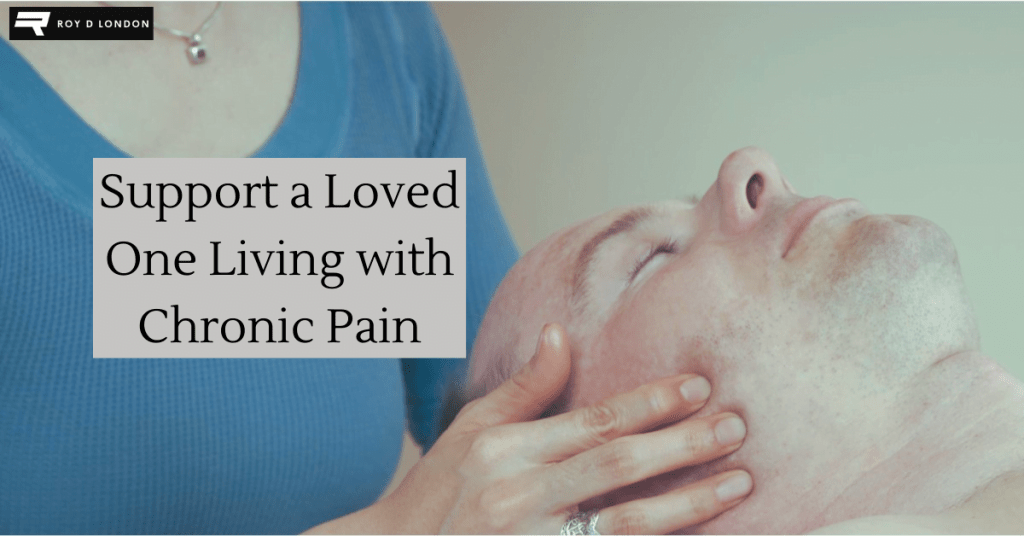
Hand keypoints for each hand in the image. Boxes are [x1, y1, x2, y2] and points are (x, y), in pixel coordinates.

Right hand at [382, 323, 750, 533]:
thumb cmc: (437, 492)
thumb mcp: (470, 431)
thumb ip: (524, 388)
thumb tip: (561, 332)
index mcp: (504, 451)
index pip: (592, 422)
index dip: (650, 404)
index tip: (699, 387)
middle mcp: (518, 496)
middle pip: (617, 467)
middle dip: (682, 445)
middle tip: (735, 426)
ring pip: (625, 525)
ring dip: (688, 504)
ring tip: (738, 482)